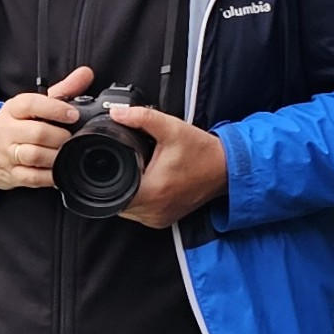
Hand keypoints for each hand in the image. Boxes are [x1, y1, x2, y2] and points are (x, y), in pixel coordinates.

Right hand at [0, 67, 94, 192]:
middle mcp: (7, 131)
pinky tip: (59, 170)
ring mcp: (8, 154)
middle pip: (37, 133)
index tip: (73, 114)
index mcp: (13, 109)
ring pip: (34, 155)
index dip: (55, 109)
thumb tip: (85, 74)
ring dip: (56, 156)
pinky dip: (50, 176)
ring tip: (65, 152)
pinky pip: (33, 177)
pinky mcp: (12, 174)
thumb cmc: (14, 126)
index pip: (31, 104)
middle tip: (71, 137)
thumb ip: (62, 90)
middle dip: (60, 136)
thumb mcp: (32, 106)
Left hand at [111, 103, 227, 229]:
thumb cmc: (202, 151)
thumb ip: (142, 118)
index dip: (106, 177)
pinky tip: (145, 184)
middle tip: (128, 164)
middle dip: (116, 182)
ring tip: (138, 173)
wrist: (227, 168)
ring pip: (126, 209)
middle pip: (116, 202)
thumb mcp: (171, 128)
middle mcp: (154, 209)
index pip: (111, 193)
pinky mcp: (164, 220)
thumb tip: (116, 113)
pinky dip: (137, 200)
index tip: (114, 162)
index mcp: (153, 190)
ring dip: (125, 193)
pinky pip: (139, 213)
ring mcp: (159, 218)